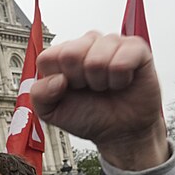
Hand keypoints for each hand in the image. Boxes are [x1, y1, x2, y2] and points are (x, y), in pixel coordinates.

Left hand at [32, 32, 166, 170]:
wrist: (120, 131)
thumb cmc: (87, 115)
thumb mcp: (52, 112)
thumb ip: (39, 95)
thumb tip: (58, 78)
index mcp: (61, 56)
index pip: (48, 57)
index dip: (57, 80)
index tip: (68, 89)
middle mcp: (85, 44)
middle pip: (70, 53)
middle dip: (79, 80)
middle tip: (89, 88)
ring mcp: (111, 43)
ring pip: (97, 59)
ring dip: (101, 82)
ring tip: (105, 86)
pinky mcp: (136, 48)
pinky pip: (122, 61)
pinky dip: (120, 80)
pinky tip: (121, 82)